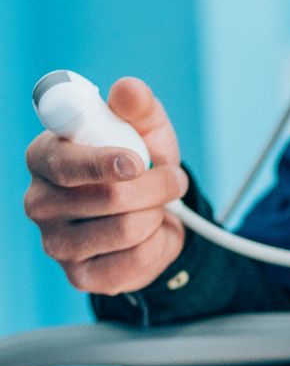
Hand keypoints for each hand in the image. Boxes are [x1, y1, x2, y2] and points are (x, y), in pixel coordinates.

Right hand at [24, 77, 187, 294]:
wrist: (156, 216)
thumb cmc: (139, 165)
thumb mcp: (145, 130)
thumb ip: (138, 107)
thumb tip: (129, 89)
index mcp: (44, 157)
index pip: (63, 161)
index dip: (102, 163)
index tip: (136, 162)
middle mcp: (39, 201)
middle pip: (111, 197)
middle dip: (157, 187)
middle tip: (172, 180)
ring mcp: (56, 243)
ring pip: (128, 228)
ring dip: (158, 214)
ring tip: (157, 206)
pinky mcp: (81, 276)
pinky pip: (135, 260)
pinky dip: (157, 244)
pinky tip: (150, 235)